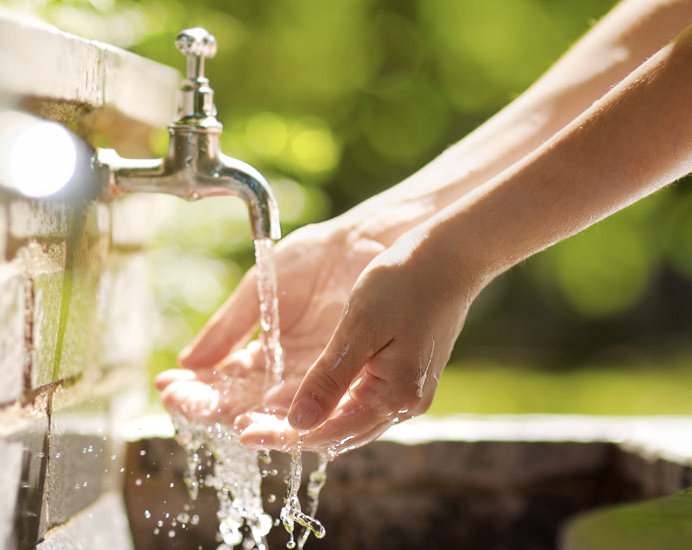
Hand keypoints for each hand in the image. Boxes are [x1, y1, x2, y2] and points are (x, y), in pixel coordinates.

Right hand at [155, 220, 388, 428]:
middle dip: (207, 404)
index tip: (166, 387)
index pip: (221, 382)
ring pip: (272, 411)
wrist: (363, 244)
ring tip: (219, 414)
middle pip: (239, 402)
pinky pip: (313, 404)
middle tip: (179, 403)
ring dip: (243, 415)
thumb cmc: (313, 260)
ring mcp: (313, 380)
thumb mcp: (260, 292)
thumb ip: (227, 328)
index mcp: (262, 354)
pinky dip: (288, 413)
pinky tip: (262, 412)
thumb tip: (187, 363)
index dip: (193, 387)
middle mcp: (285, 376)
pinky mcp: (343, 379)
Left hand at [238, 231, 480, 454]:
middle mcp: (401, 404)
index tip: (243, 432)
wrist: (450, 256)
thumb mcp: (359, 328)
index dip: (282, 435)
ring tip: (256, 416)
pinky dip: (321, 403)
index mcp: (394, 396)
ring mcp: (402, 392)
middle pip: (333, 433)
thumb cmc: (406, 281)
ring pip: (342, 421)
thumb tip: (297, 423)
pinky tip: (294, 397)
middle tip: (241, 427)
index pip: (328, 432)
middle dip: (286, 432)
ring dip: (301, 421)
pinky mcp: (399, 376)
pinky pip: (353, 402)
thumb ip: (328, 378)